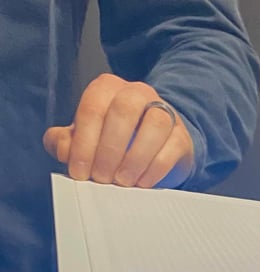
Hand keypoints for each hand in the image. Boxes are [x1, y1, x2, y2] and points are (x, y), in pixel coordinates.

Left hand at [43, 74, 194, 187]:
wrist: (156, 148)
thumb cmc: (115, 141)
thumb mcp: (85, 139)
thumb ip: (65, 141)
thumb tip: (65, 150)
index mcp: (108, 88)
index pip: (92, 108)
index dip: (84, 142)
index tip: (80, 171)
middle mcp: (137, 93)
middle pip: (123, 111)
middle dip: (109, 149)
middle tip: (101, 177)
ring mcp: (164, 111)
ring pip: (154, 125)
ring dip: (135, 157)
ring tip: (123, 181)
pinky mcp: (181, 135)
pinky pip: (172, 146)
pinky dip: (155, 167)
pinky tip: (142, 182)